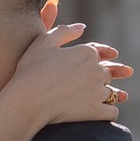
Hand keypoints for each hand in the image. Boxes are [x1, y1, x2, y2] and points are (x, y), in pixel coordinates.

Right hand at [6, 17, 130, 128]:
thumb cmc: (31, 70)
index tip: (109, 60)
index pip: (101, 54)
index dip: (104, 56)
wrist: (27, 100)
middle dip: (101, 79)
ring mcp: (98, 92)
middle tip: (93, 87)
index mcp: (87, 52)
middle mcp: (97, 70)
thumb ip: (65, 31)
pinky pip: (112, 112)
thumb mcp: (44, 42)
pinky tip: (99, 113)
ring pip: (111, 94)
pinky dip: (108, 112)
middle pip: (107, 74)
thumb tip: (82, 27)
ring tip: (92, 102)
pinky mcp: (97, 111)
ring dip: (104, 97)